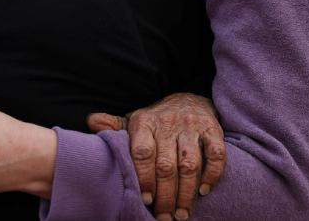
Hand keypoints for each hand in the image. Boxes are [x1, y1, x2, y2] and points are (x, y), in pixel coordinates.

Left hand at [88, 93, 225, 220]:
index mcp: (144, 122)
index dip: (144, 178)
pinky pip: (216, 154)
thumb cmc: (157, 121)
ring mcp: (191, 126)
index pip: (143, 153)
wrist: (189, 99)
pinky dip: (212, 174)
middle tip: (164, 217)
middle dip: (166, 196)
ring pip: (190, 164)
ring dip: (186, 193)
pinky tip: (203, 191)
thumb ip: (114, 126)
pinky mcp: (212, 128)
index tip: (146, 200)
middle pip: (167, 166)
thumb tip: (92, 122)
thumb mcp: (134, 121)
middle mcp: (168, 123)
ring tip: (182, 214)